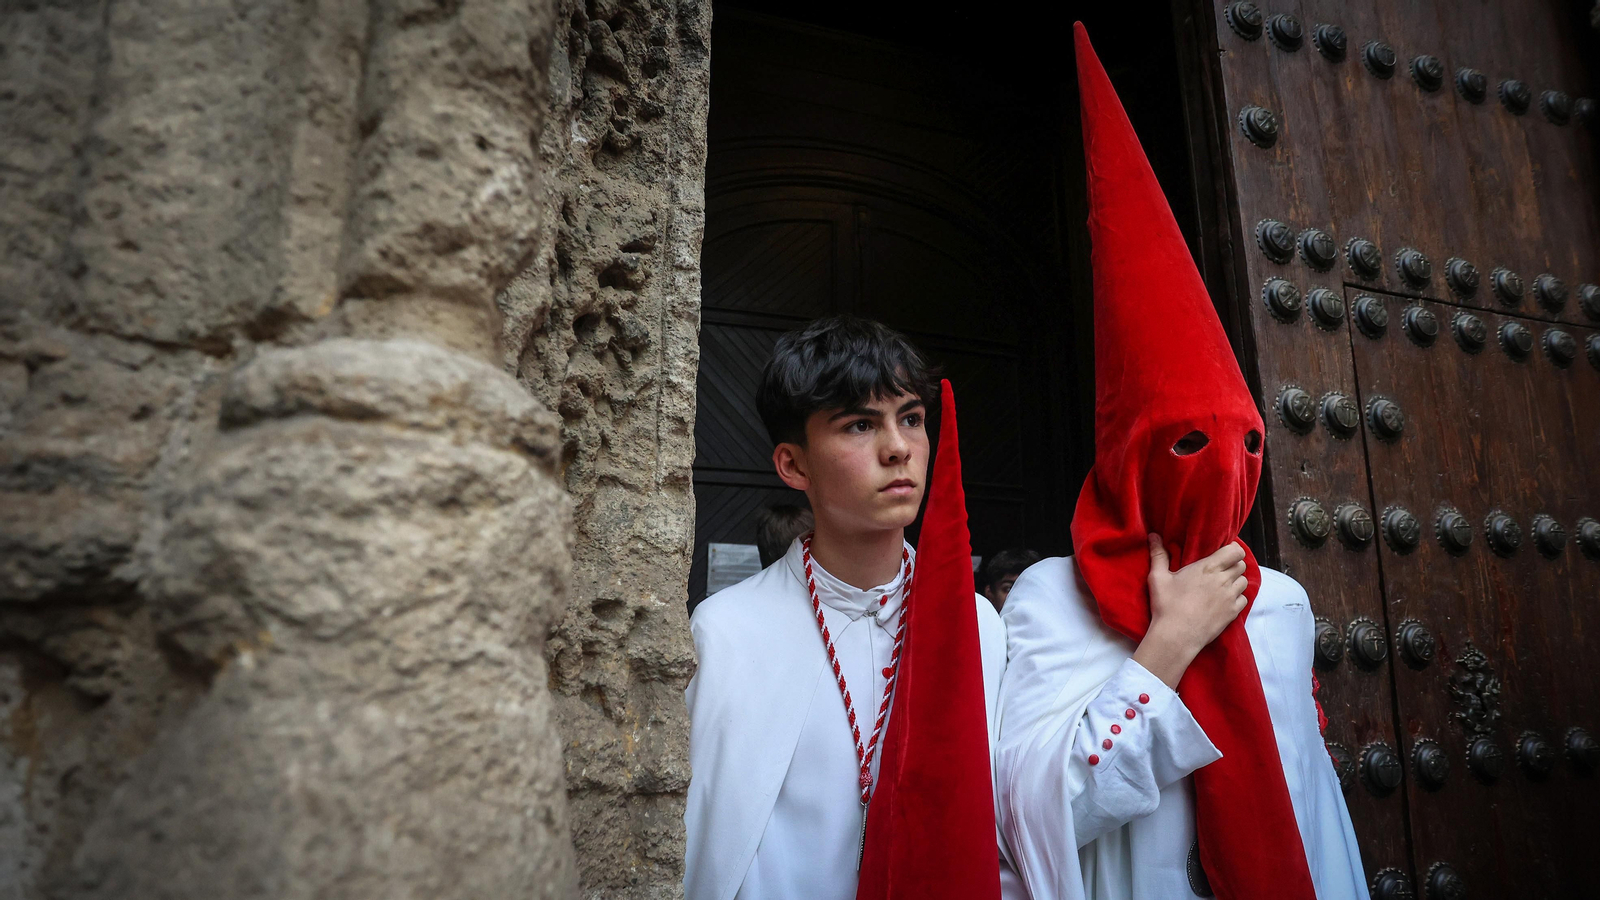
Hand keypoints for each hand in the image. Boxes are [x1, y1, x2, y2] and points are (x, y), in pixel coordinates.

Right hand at [1132, 535, 1248, 687]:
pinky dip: (1237, 598)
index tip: (1222, 553)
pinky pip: (1243, 599)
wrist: (1177, 636)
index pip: (1235, 551)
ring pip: (1244, 582)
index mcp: (1208, 568)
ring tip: (1222, 585)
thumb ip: (1158, 555)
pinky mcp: (1232, 613)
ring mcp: (1230, 597)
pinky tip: (1224, 601)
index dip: (1232, 550)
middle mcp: (1224, 580)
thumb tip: (1153, 536)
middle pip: (1241, 565)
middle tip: (1219, 569)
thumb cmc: (1167, 605)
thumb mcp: (1158, 578)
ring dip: (1236, 581)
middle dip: (1233, 565)